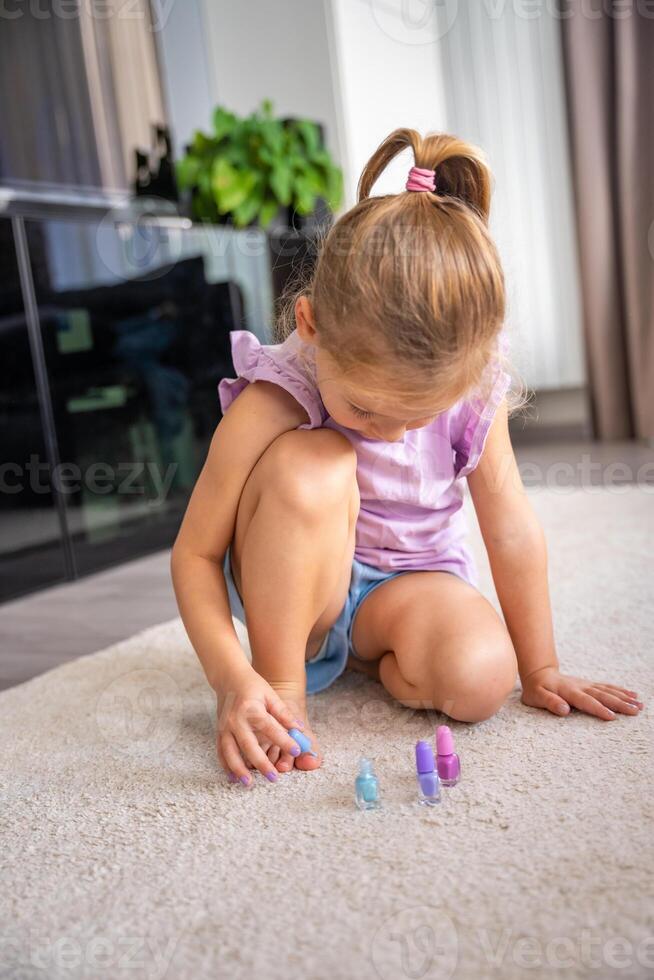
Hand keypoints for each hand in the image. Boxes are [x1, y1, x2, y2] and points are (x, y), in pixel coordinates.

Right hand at [215, 662, 303, 784]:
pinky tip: (233, 778)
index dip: (284, 739)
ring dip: (239, 770)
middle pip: (249, 745)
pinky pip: (221, 752)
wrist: (229, 678)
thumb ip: (284, 713)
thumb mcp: (270, 694)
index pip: (269, 727)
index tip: (296, 750)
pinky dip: (226, 766)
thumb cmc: (253, 686)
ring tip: (249, 784)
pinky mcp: (219, 732)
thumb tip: (299, 729)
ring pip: (230, 753)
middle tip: (274, 778)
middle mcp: (236, 720)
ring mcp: (224, 727)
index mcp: (251, 709)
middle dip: (261, 763)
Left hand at [521, 666, 643, 720]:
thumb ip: (550, 702)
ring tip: (639, 704)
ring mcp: (586, 685)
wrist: (539, 673)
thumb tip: (564, 710)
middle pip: (602, 696)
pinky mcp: (589, 685)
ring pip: (608, 691)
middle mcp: (581, 687)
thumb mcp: (536, 697)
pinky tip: (632, 695)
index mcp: (568, 691)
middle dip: (620, 703)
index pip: (586, 701)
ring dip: (624, 697)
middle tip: (636, 711)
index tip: (612, 717)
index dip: (598, 709)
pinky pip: (607, 687)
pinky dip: (620, 690)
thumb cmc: (536, 689)